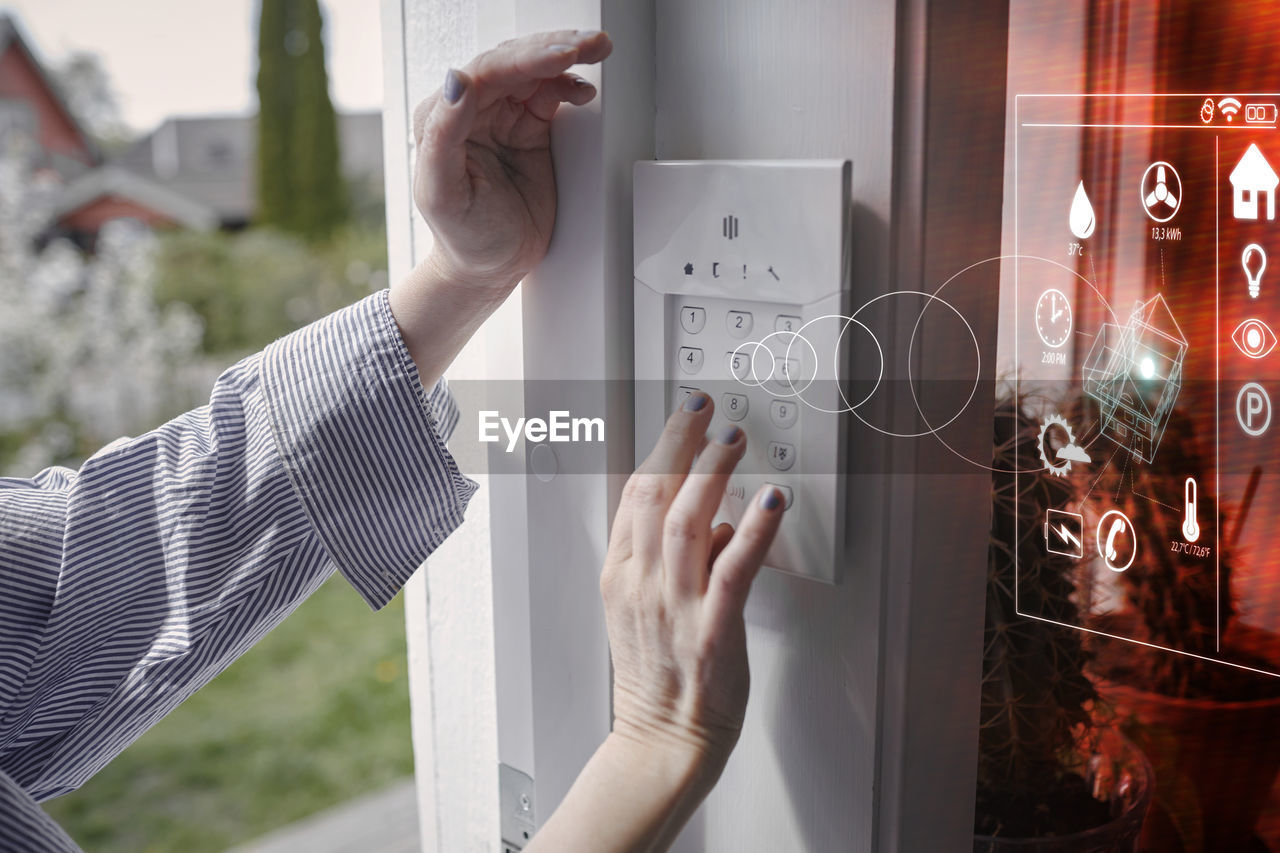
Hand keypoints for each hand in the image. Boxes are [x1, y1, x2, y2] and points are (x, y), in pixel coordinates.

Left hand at [411, 30, 612, 294]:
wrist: (491, 269)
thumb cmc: (463, 238)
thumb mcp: (444, 192)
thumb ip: (443, 135)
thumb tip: (455, 81)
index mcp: (442, 118)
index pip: (486, 73)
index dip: (526, 59)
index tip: (562, 57)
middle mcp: (470, 111)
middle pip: (513, 63)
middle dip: (552, 49)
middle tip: (589, 45)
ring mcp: (501, 118)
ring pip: (533, 72)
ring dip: (565, 58)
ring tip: (596, 51)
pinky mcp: (528, 131)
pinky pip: (550, 95)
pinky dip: (569, 86)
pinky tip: (583, 89)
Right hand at [601, 393, 786, 779]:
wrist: (663, 741)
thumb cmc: (658, 679)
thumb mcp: (644, 610)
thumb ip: (671, 562)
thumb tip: (713, 523)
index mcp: (621, 575)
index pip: (634, 496)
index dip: (659, 448)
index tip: (681, 417)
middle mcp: (643, 584)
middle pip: (656, 495)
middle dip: (680, 441)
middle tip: (702, 406)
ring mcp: (676, 606)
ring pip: (689, 521)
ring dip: (713, 472)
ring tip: (733, 438)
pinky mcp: (713, 629)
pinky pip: (734, 568)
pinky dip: (753, 530)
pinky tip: (771, 501)